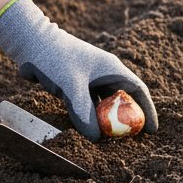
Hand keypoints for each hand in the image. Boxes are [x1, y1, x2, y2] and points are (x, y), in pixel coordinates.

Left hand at [0, 0, 157, 141]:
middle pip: (123, 99)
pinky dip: (91, 116)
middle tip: (130, 139)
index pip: (138, 91)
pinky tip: (88, 129)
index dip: (148, 110)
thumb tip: (96, 138)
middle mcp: (105, 74)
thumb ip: (83, 112)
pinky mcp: (76, 84)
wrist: (31, 44)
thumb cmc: (55, 59)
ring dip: (107, 119)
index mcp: (112, 69)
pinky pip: (89, 104)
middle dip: (128, 119)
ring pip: (105, 103)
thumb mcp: (71, 86)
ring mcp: (90, 79)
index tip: (151, 130)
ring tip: (110, 138)